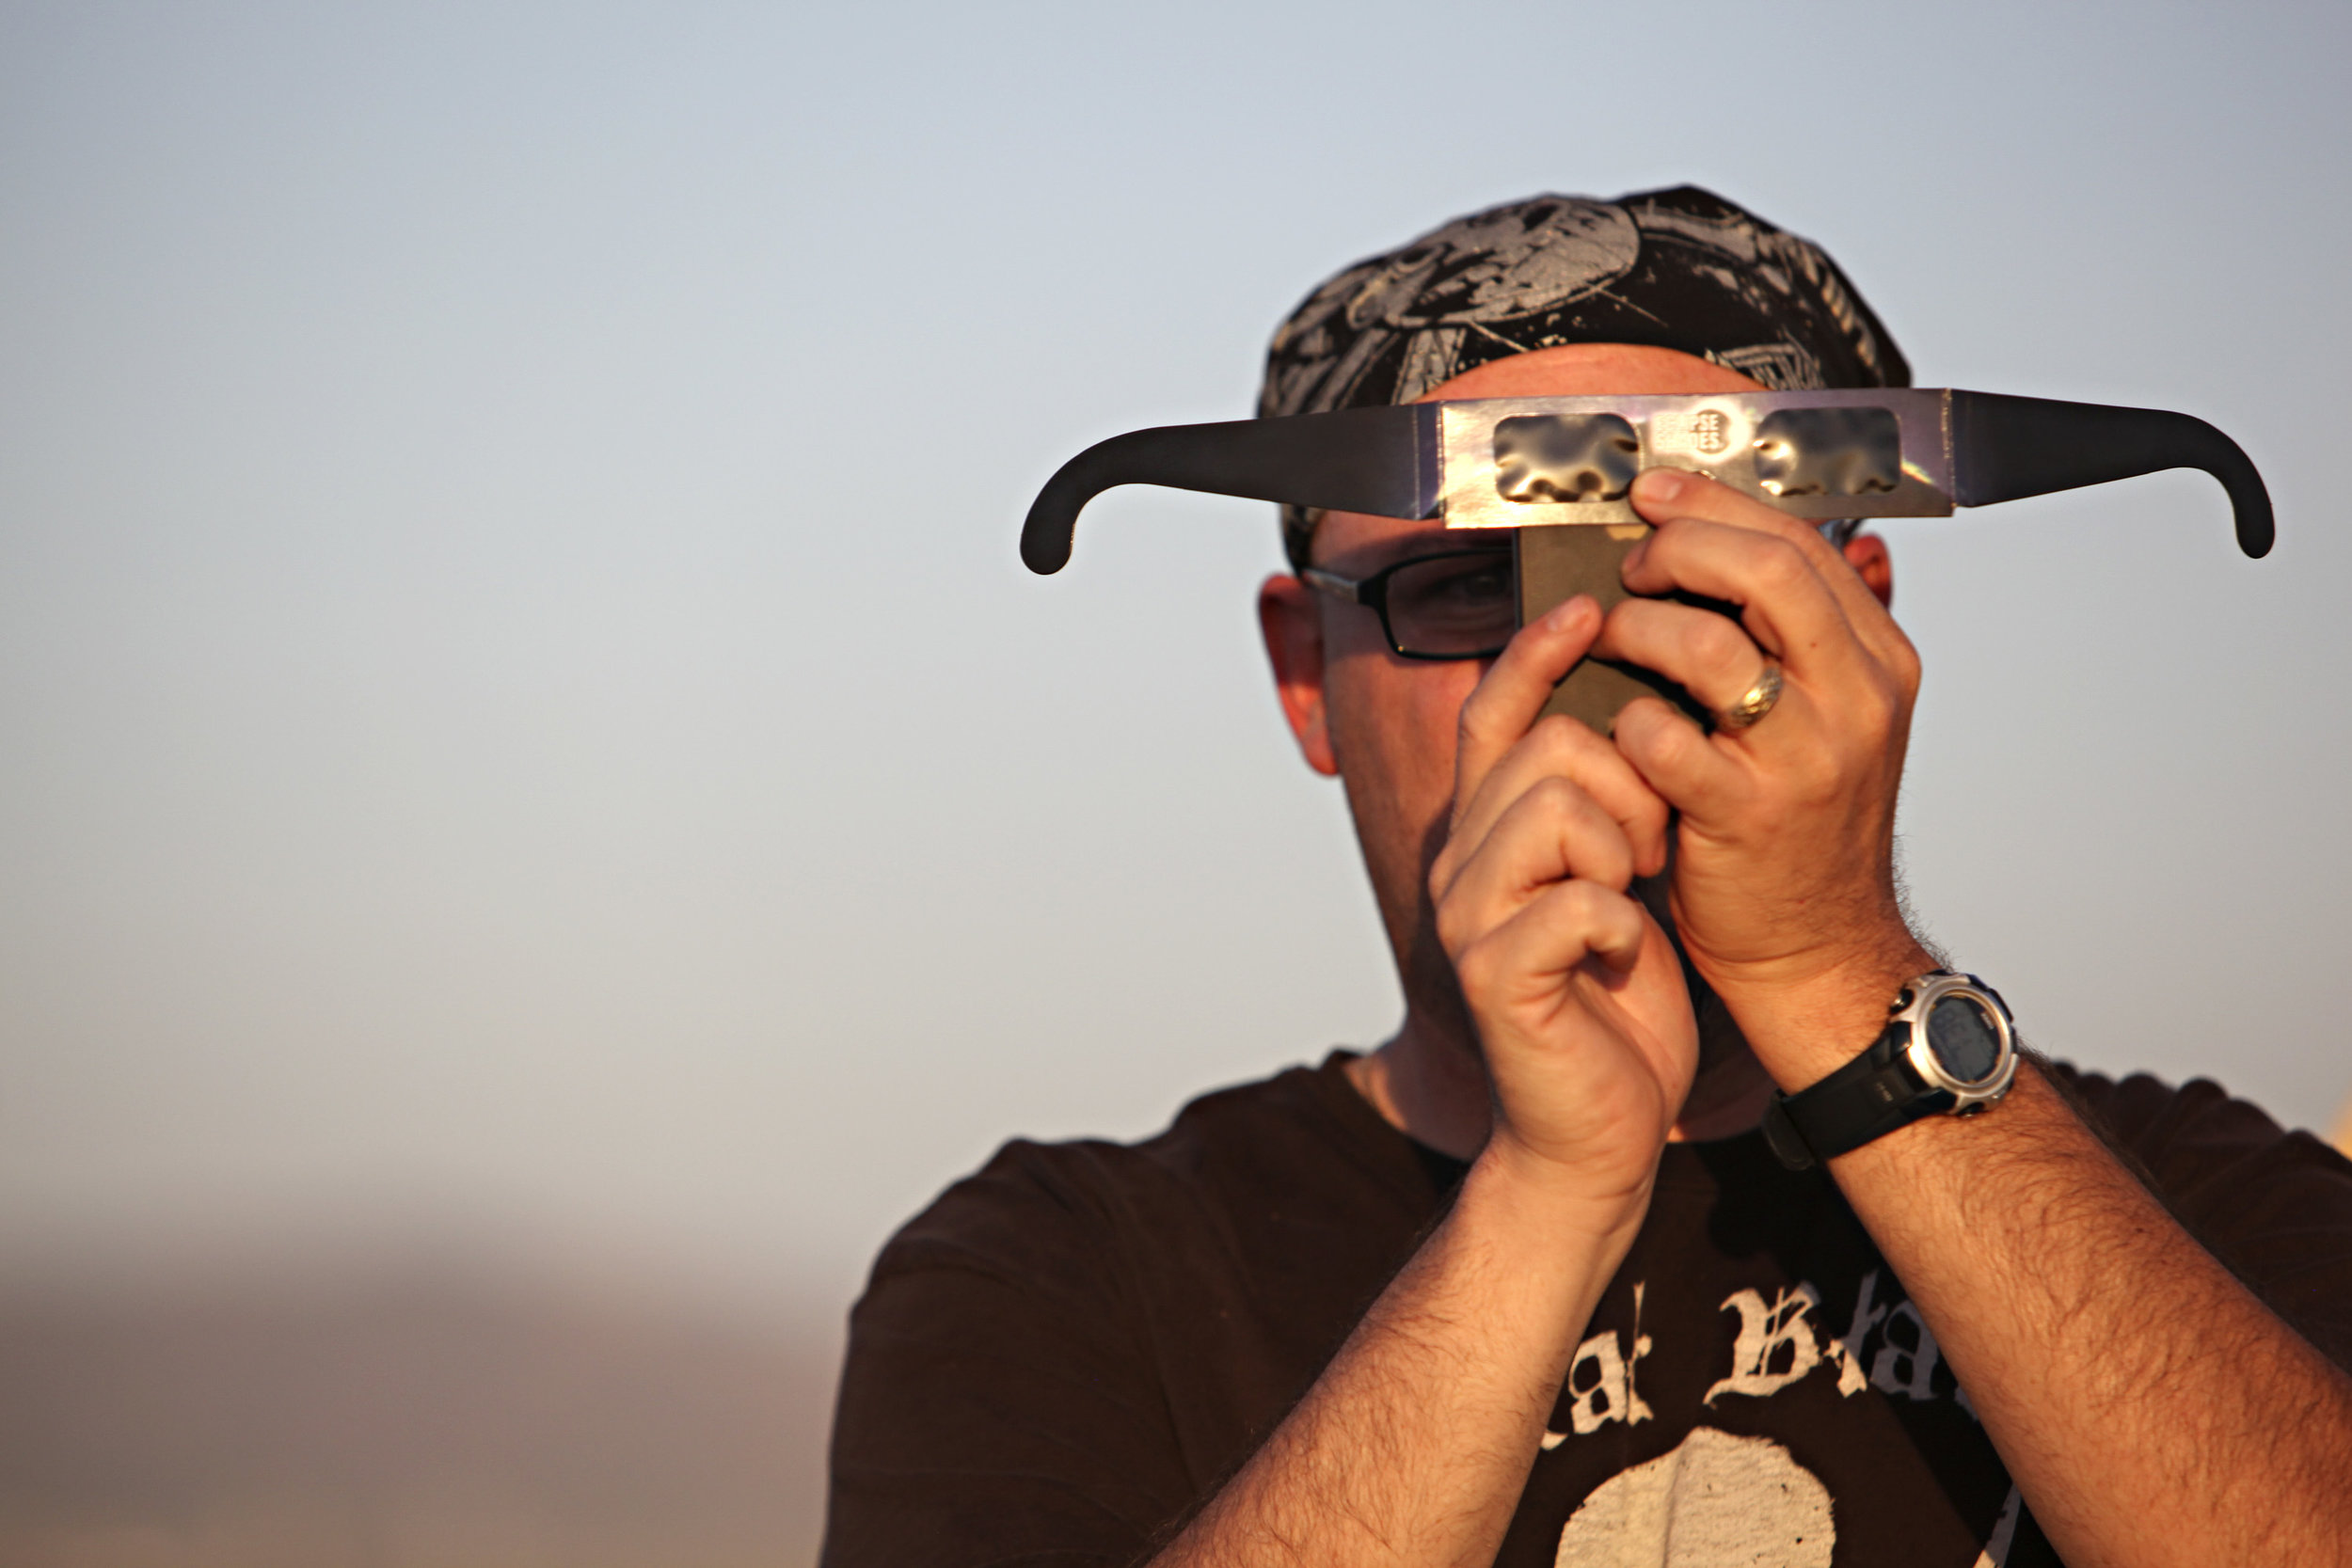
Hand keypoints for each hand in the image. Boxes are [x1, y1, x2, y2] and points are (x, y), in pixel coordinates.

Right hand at [1430, 594, 1697, 1220]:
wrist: (1596, 1134)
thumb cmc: (1616, 1008)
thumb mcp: (1618, 881)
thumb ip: (1609, 803)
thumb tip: (1644, 708)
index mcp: (1489, 834)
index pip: (1494, 714)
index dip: (1535, 654)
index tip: (1583, 608)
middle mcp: (1461, 863)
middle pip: (1546, 747)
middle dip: (1627, 786)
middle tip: (1648, 854)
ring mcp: (1467, 917)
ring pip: (1555, 805)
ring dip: (1622, 847)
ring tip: (1633, 899)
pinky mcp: (1493, 974)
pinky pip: (1574, 897)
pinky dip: (1620, 924)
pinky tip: (1623, 958)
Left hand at [1596, 469, 1933, 1086]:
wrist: (1817, 948)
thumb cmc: (1805, 828)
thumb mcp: (1840, 717)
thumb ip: (1824, 632)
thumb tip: (1827, 541)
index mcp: (1879, 660)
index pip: (1799, 542)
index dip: (1714, 506)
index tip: (1653, 495)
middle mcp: (1856, 701)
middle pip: (1764, 572)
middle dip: (1678, 548)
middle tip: (1630, 563)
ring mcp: (1805, 760)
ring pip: (1706, 646)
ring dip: (1636, 629)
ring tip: (1609, 639)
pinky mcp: (1745, 815)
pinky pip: (1662, 736)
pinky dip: (1625, 721)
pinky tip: (1617, 729)